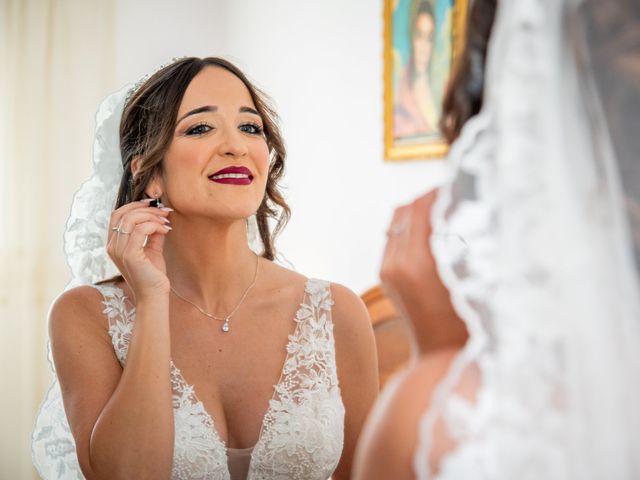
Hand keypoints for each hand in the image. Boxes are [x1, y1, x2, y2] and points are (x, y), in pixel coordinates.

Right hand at [106, 199, 172, 299]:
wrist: (154, 295)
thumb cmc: (153, 274)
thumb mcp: (152, 249)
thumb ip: (152, 233)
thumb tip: (159, 217)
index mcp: (114, 244)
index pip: (117, 215)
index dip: (134, 205)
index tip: (153, 204)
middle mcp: (112, 246)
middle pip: (122, 214)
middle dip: (145, 208)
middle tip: (164, 212)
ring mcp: (118, 250)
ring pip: (131, 219)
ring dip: (151, 215)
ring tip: (166, 221)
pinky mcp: (129, 254)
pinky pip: (139, 229)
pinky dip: (154, 225)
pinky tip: (165, 230)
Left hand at [380, 190, 466, 352]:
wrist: (442, 356)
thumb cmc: (469, 321)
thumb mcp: (474, 278)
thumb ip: (468, 240)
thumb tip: (467, 206)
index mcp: (416, 262)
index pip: (422, 206)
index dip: (440, 191)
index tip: (459, 184)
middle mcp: (395, 262)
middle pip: (406, 209)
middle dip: (430, 198)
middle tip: (455, 194)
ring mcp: (386, 268)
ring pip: (397, 220)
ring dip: (419, 211)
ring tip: (445, 211)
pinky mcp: (385, 274)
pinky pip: (394, 237)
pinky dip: (411, 228)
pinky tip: (433, 233)